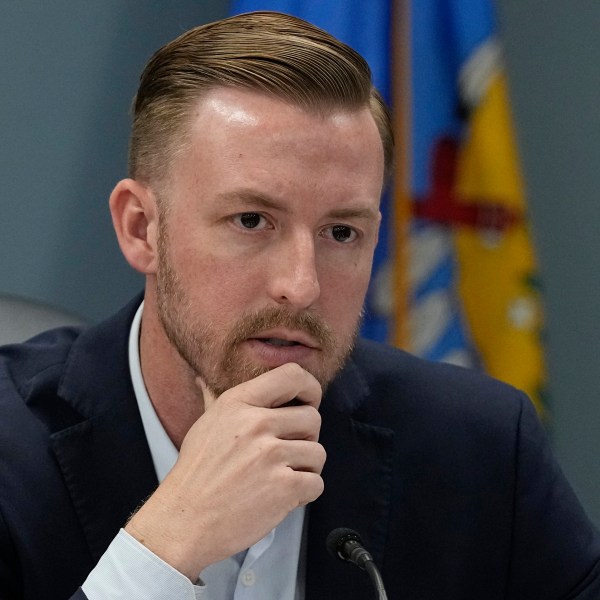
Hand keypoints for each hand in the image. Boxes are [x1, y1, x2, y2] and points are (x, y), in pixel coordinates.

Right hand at [125, 363, 324, 580]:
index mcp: (239, 402)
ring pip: (318, 452)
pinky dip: (303, 495)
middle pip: (313, 417)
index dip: (309, 389)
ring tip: (279, 477)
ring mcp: (271, 456)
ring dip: (305, 469)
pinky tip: (279, 497)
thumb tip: (204, 379)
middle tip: (285, 454)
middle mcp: (256, 424)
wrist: (184, 521)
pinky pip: (316, 483)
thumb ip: (214, 399)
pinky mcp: (283, 487)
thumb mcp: (204, 425)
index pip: (292, 375)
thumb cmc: (196, 473)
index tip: (307, 404)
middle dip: (306, 438)